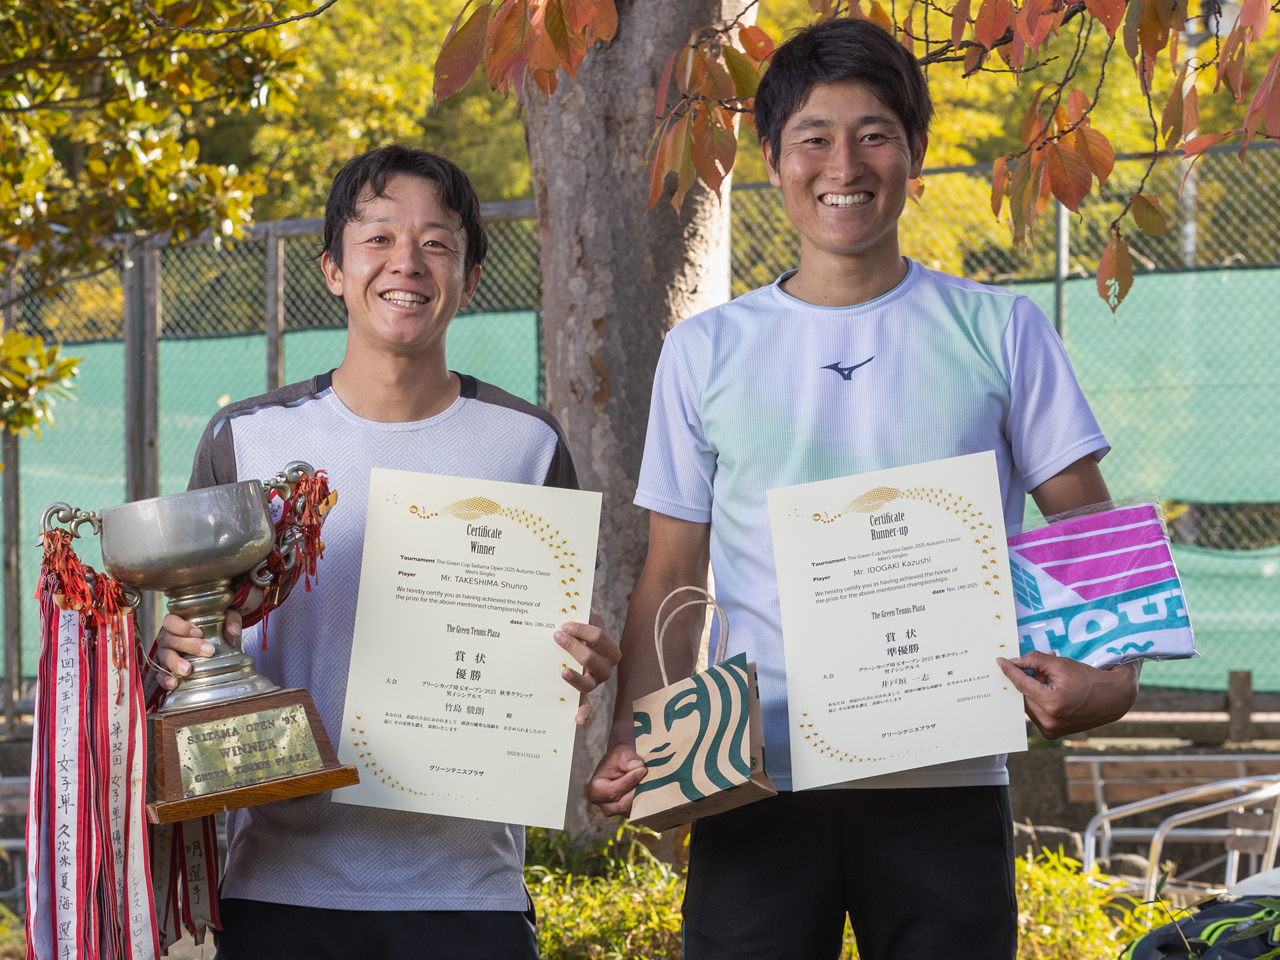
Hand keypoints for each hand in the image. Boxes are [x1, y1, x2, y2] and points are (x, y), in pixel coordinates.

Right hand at [154, 610, 242, 690]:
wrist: (216, 650)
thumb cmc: (216, 631)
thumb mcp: (224, 621)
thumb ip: (230, 619)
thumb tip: (234, 631)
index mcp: (177, 624)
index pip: (171, 621)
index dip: (182, 626)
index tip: (199, 632)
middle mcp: (167, 638)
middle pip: (170, 640)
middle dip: (189, 645)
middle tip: (208, 651)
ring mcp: (165, 655)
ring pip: (165, 657)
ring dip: (175, 663)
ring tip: (187, 670)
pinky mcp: (165, 671)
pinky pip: (160, 675)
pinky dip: (165, 679)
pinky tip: (173, 683)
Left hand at [555, 609, 620, 723]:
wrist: (576, 639)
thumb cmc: (581, 627)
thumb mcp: (586, 618)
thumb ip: (584, 615)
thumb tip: (571, 612)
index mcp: (607, 648)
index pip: (599, 637)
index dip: (582, 630)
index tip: (564, 625)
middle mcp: (603, 667)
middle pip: (592, 659)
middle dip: (574, 647)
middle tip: (557, 637)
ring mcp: (593, 681)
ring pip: (588, 684)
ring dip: (576, 679)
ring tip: (563, 671)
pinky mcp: (583, 693)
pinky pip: (585, 705)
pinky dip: (583, 712)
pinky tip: (577, 719)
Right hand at [585, 741, 646, 816]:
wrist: (624, 762)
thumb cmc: (619, 757)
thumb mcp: (620, 753)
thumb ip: (627, 759)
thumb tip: (637, 766)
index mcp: (595, 791)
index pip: (613, 792)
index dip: (629, 782)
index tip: (643, 769)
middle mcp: (604, 805)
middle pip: (623, 804)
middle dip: (638, 790)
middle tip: (649, 775)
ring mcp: (617, 811)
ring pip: (633, 809)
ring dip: (643, 795)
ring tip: (650, 779)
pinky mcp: (629, 813)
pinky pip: (640, 810)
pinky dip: (646, 799)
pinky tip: (651, 787)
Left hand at [997, 652, 1137, 739]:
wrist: (1113, 699)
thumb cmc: (1089, 679)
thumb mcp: (1062, 664)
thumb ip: (1035, 661)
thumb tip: (1015, 662)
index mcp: (1053, 703)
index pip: (1022, 684)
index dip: (1010, 671)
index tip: (1000, 662)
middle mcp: (1050, 721)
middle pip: (1024, 695)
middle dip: (1027, 678)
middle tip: (1035, 665)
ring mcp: (1051, 730)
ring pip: (1029, 704)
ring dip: (1033, 689)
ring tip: (1048, 677)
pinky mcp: (1053, 733)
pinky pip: (1036, 713)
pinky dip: (1038, 700)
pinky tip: (1049, 688)